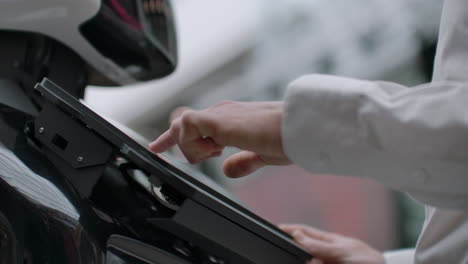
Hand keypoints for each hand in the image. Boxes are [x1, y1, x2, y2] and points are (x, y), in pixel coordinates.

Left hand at [149, 101, 290, 177]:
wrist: (298, 128)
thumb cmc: (287, 138)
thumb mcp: (261, 155)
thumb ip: (243, 162)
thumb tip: (228, 170)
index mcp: (231, 119)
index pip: (194, 125)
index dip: (174, 137)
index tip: (159, 146)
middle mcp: (221, 112)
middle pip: (181, 123)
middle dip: (174, 141)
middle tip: (181, 151)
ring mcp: (218, 114)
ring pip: (181, 126)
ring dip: (193, 147)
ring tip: (217, 152)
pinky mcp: (216, 119)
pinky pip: (186, 127)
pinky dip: (193, 144)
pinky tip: (215, 150)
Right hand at [280, 224, 384, 263]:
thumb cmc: (370, 260)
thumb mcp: (345, 251)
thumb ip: (322, 245)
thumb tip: (299, 236)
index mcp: (329, 241)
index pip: (304, 232)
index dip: (290, 229)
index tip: (276, 228)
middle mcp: (326, 253)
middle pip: (303, 250)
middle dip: (295, 250)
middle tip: (288, 251)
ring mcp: (327, 262)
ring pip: (309, 260)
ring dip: (304, 260)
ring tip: (308, 260)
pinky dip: (311, 263)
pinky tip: (310, 262)